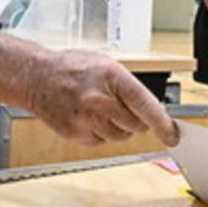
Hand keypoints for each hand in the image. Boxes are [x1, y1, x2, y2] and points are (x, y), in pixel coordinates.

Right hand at [27, 50, 178, 146]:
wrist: (35, 76)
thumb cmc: (70, 68)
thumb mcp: (104, 65)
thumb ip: (127, 87)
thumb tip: (152, 110)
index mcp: (111, 77)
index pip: (145, 106)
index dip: (162, 124)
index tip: (172, 135)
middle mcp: (99, 99)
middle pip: (135, 126)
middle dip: (134, 121)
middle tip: (119, 109)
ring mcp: (86, 118)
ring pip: (119, 136)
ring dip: (115, 128)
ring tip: (98, 111)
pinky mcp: (75, 133)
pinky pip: (100, 141)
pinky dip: (98, 132)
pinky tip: (86, 117)